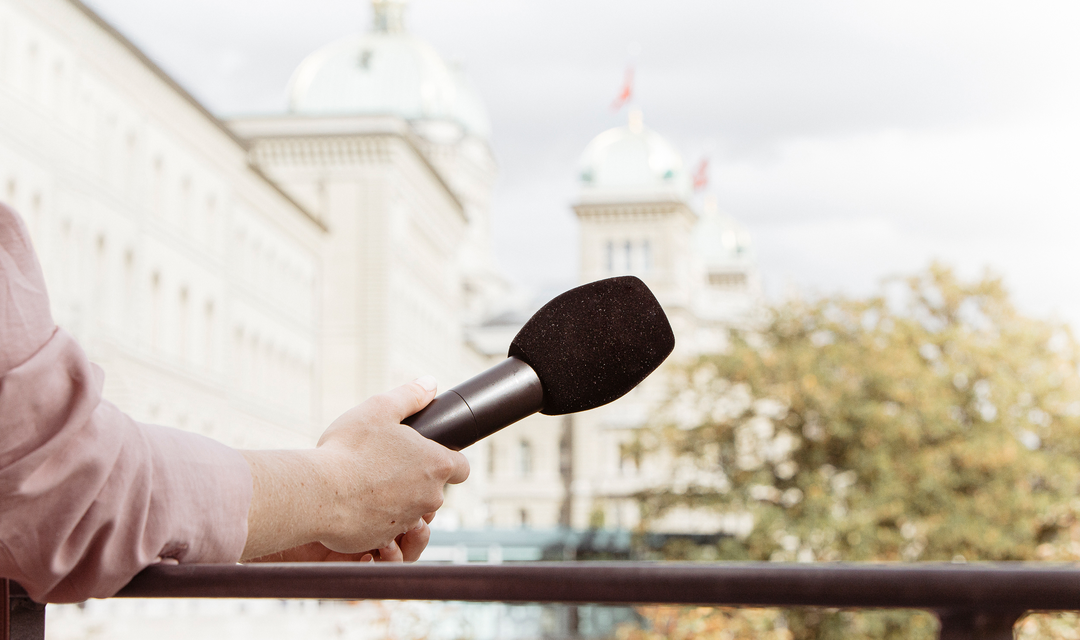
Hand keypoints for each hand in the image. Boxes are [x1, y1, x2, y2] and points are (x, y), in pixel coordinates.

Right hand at [240, 378, 468, 560]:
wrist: (317, 494)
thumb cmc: (348, 450)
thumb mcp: (378, 409)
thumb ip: (409, 396)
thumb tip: (429, 384)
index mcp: (436, 465)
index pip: (461, 467)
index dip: (447, 458)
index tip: (427, 454)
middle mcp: (430, 497)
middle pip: (434, 489)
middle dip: (416, 479)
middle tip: (386, 464)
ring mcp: (408, 521)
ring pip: (411, 509)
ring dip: (397, 499)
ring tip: (367, 483)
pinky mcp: (384, 539)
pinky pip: (387, 528)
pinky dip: (376, 517)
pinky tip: (355, 502)